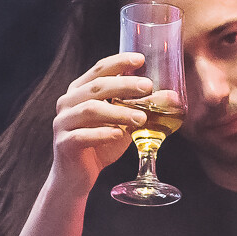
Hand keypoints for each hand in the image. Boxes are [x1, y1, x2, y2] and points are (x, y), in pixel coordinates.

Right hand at [52, 53, 151, 182]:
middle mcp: (68, 102)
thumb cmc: (101, 145)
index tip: (140, 59)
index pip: (99, 70)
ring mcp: (63, 122)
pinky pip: (83, 136)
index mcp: (80, 91)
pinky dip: (103, 134)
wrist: (76, 176)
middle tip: (148, 86)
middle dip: (124, 85)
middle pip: (97, 87)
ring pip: (91, 110)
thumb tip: (173, 97)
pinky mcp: (64, 144)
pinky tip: (119, 135)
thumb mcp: (123, 124)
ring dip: (119, 112)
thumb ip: (141, 109)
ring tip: (141, 118)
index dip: (119, 62)